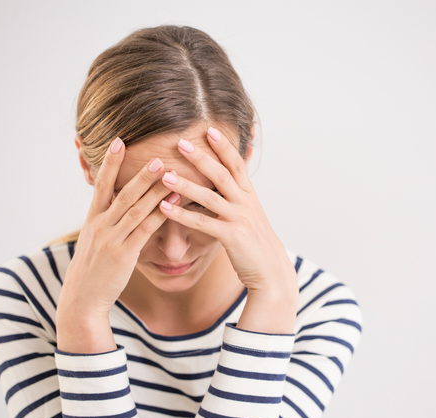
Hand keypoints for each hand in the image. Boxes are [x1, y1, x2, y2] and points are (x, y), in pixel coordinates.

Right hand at [57, 137, 175, 323]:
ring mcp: (112, 239)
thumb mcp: (93, 240)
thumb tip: (116, 203)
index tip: (118, 141)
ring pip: (135, 209)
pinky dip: (159, 214)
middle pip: (122, 193)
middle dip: (140, 173)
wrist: (82, 299)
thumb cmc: (92, 269)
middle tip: (156, 154)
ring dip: (154, 189)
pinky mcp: (124, 255)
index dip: (109, 162)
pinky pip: (144, 230)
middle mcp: (100, 225)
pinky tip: (174, 202)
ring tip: (170, 172)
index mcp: (93, 219)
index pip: (101, 184)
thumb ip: (105, 220)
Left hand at [159, 127, 298, 323]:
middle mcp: (246, 203)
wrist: (271, 271)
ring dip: (186, 184)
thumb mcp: (251, 215)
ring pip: (210, 197)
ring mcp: (239, 219)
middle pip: (222, 174)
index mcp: (249, 195)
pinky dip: (182, 215)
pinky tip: (164, 208)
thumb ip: (239, 197)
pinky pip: (203, 223)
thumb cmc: (255, 244)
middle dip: (201, 157)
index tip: (209, 129)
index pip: (237, 164)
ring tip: (165, 174)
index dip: (224, 146)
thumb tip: (231, 181)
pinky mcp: (232, 237)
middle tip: (180, 142)